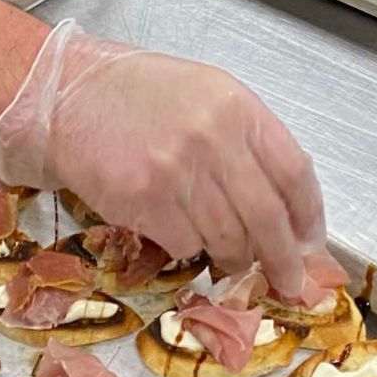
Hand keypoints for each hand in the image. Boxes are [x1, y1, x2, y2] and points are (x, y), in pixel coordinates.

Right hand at [0, 22, 342, 296]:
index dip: (309, 216)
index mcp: (237, 107)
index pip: (294, 173)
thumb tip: (283, 206)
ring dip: (234, 259)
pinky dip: (187, 246)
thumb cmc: (136, 95)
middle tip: (288, 281)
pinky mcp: (145, 200)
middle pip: (268, 218)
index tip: (310, 240)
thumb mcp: (205, 95)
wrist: (65, 96)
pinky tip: (175, 228)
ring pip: (228, 239)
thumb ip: (246, 141)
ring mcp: (178, 171)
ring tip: (230, 260)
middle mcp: (213, 138)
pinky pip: (184, 244)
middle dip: (283, 260)